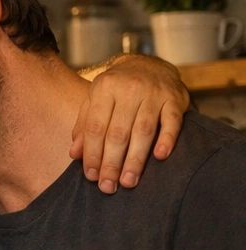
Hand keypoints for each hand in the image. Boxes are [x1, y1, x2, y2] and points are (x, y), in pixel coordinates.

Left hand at [72, 54, 188, 192]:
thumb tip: (74, 154)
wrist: (148, 64)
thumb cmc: (116, 90)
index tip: (92, 176)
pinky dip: (167, 139)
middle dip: (112, 163)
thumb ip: (84, 126)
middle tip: (109, 186)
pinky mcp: (175, 98)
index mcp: (105, 89)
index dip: (93, 154)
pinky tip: (160, 157)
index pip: (96, 127)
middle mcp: (129, 89)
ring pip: (143, 130)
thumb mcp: (94, 101)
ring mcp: (154, 93)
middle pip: (119, 132)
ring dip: (135, 159)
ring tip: (129, 181)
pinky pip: (172, 121)